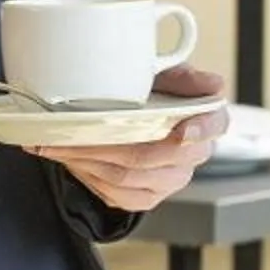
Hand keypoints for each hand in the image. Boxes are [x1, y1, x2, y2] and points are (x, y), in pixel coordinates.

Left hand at [24, 64, 228, 212]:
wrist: (131, 117)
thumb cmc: (151, 93)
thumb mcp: (163, 73)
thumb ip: (183, 76)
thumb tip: (212, 82)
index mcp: (205, 119)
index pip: (215, 125)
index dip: (200, 130)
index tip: (181, 132)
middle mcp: (193, 155)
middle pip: (153, 156)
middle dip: (104, 146)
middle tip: (68, 133)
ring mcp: (171, 179)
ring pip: (126, 178)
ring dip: (85, 161)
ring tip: (54, 144)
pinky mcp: (148, 196)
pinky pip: (116, 195)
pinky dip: (86, 177)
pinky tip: (68, 159)